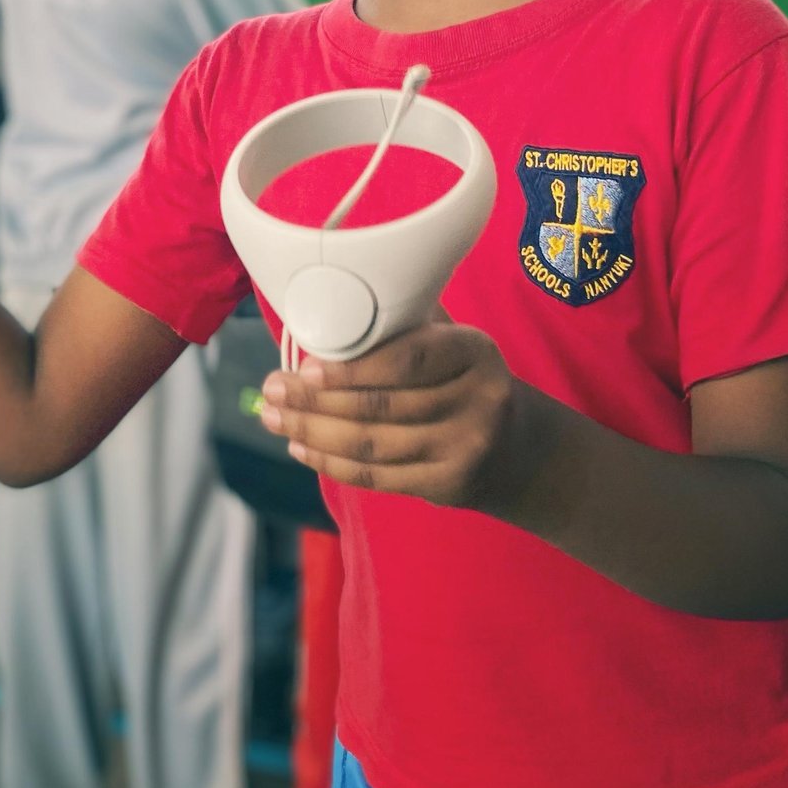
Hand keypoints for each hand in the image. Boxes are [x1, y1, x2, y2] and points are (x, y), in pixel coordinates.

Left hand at [260, 322, 525, 507]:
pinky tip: (300, 447)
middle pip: (381, 406)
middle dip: (314, 400)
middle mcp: (478, 400)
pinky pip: (378, 476)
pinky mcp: (448, 484)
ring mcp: (465, 447)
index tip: (304, 367)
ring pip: (372, 444)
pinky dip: (331, 463)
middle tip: (271, 390)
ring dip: (312, 431)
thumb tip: (328, 303)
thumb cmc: (461, 379)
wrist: (516, 447)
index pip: (409, 359)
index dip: (353, 368)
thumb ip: (405, 323)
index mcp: (475, 351)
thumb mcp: (451, 342)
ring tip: (273, 417)